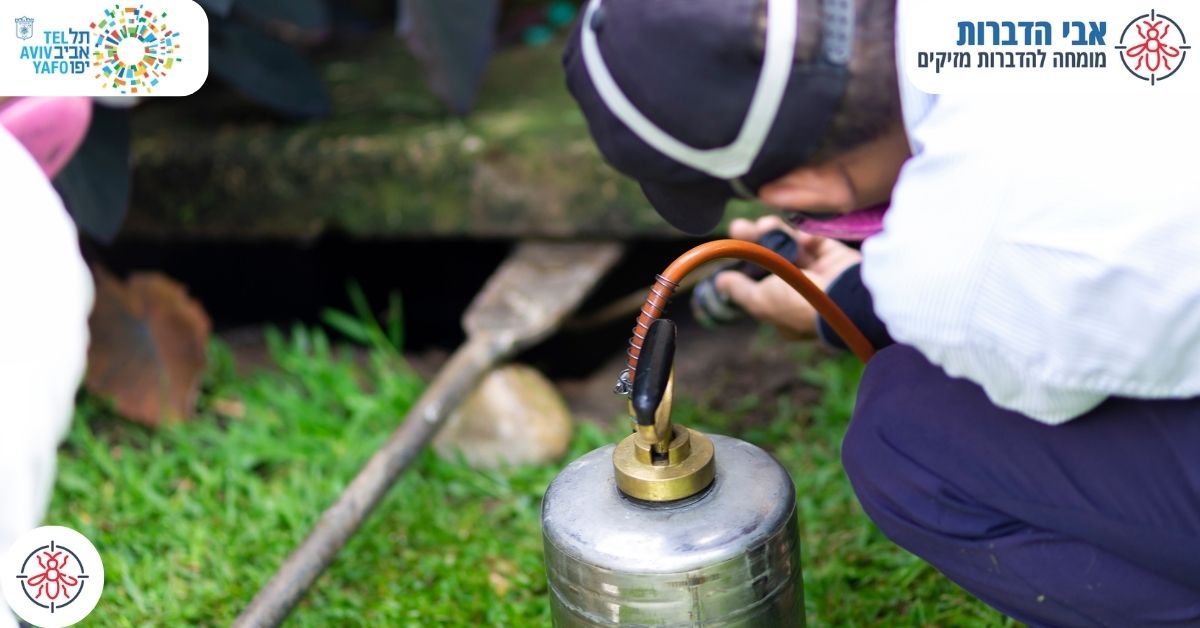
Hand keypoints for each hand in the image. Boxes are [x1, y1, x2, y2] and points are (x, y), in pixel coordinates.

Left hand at [714, 215, 862, 339]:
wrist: (846, 296)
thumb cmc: (800, 304)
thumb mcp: (762, 301)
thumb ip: (741, 290)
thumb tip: (719, 282)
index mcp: (784, 312)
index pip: (760, 288)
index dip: (746, 271)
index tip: (730, 254)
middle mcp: (800, 293)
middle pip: (771, 262)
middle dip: (754, 244)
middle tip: (738, 227)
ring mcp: (818, 274)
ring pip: (789, 248)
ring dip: (772, 234)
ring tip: (761, 224)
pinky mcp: (832, 255)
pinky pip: (811, 240)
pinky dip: (800, 235)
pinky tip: (793, 233)